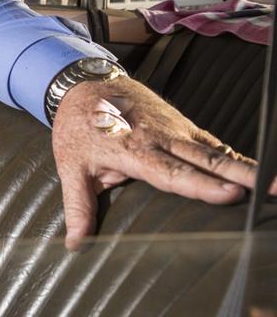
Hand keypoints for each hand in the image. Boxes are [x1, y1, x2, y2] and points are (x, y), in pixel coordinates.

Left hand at [52, 75, 274, 249]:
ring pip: (217, 150)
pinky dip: (237, 156)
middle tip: (274, 189)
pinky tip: (260, 171)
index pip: (173, 173)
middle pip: (208, 160)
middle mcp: (161, 138)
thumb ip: (79, 206)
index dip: (202, 185)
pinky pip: (214, 143)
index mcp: (134, 150)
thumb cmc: (77, 125)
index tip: (231, 194)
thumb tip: (75, 243)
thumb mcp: (70, 166)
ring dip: (249, 166)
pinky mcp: (184, 125)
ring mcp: (176, 129)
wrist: (84, 83)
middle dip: (243, 176)